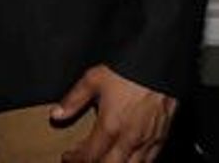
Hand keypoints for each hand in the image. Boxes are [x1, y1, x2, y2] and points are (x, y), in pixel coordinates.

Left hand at [54, 64, 176, 161]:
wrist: (158, 65)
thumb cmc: (127, 71)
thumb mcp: (93, 80)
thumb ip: (73, 100)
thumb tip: (56, 114)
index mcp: (111, 126)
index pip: (90, 154)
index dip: (76, 159)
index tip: (68, 158)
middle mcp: (130, 139)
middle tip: (83, 161)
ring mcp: (148, 141)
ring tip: (102, 160)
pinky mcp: (162, 138)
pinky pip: (149, 161)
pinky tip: (127, 159)